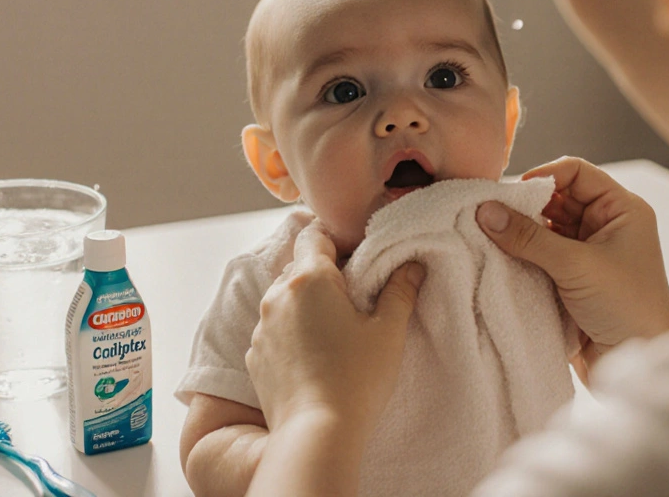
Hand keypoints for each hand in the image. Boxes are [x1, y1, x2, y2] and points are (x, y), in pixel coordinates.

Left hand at [245, 220, 425, 438]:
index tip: (357, 259)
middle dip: (324, 276)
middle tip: (354, 299)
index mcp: (308, 279)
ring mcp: (261, 328)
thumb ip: (400, 291)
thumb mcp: (389, 331)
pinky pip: (274, 331)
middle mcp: (276, 296)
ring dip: (306, 306)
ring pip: (285, 300)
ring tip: (334, 333)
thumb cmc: (357, 380)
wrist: (317, 434)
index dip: (337, 241)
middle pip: (300, 267)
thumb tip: (412, 266)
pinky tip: (315, 358)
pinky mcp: (255, 357)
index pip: (315, 235)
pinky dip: (292, 335)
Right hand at [477, 157, 668, 380]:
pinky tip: (499, 259)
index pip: (576, 173)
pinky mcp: (572, 280)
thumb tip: (486, 210)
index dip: (544, 176)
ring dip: (520, 233)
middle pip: (556, 199)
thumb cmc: (626, 308)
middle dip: (524, 206)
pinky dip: (521, 256)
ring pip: (544, 228)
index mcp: (622, 210)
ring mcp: (589, 254)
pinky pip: (540, 256)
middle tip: (490, 216)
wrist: (638, 366)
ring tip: (488, 238)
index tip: (510, 194)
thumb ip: (529, 237)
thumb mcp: (576, 266)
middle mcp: (606, 226)